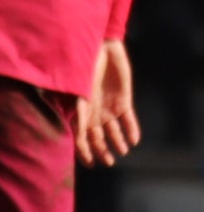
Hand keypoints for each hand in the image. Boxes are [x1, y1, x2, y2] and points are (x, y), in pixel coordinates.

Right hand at [78, 37, 141, 166]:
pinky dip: (131, 129)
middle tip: (107, 163)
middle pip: (97, 136)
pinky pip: (129, 118)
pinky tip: (134, 140)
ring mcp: (108, 106)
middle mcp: (93, 111)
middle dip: (101, 150)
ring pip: (113, 130)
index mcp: (79, 111)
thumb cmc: (84, 66)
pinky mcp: (123, 100)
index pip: (80, 136)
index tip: (89, 164)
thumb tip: (76, 136)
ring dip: (117, 141)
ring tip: (122, 152)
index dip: (83, 151)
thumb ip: (78, 112)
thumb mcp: (79, 90)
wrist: (100, 47)